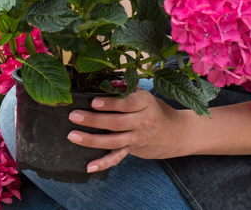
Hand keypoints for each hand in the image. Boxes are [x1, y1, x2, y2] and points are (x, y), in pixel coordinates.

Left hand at [67, 89, 192, 172]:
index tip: (94, 102)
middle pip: (116, 122)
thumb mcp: (147, 97)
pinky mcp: (133, 150)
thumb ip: (127, 92)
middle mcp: (142, 121)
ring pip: (113, 140)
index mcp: (146, 103)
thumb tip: (104, 83)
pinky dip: (103, 163)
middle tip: (74, 116)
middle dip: (93, 119)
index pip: (127, 104)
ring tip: (73, 135)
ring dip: (91, 139)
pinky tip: (89, 166)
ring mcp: (137, 138)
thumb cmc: (157, 110)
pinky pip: (117, 158)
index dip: (110, 103)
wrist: (178, 134)